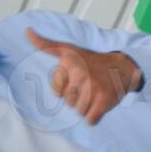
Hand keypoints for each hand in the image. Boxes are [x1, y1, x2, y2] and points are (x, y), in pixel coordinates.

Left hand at [27, 28, 141, 125]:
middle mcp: (80, 74)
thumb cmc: (93, 61)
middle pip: (68, 103)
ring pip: (79, 112)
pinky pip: (90, 120)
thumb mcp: (69, 50)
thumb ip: (46, 44)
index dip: (68, 88)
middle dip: (79, 97)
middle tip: (91, 85)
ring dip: (88, 106)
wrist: (124, 67)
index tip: (79, 78)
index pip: (57, 92)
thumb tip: (27, 31)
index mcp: (69, 63)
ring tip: (97, 93)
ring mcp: (93, 87)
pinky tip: (101, 103)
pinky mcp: (104, 100)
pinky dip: (95, 117)